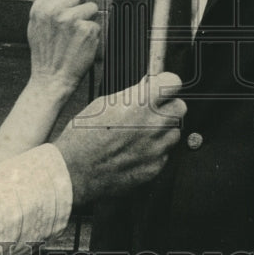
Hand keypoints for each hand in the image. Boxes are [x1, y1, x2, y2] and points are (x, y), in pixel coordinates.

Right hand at [28, 0, 99, 92]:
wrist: (51, 78)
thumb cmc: (44, 51)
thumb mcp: (35, 21)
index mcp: (41, 6)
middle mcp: (56, 10)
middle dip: (80, 1)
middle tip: (72, 17)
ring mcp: (73, 20)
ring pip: (92, 6)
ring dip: (87, 18)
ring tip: (74, 34)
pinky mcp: (88, 30)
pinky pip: (96, 22)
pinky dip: (92, 32)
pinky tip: (80, 43)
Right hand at [54, 73, 186, 205]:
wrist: (73, 171)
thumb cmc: (83, 136)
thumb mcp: (103, 103)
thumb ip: (132, 95)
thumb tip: (147, 86)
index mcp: (141, 103)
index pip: (173, 83)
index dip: (166, 84)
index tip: (162, 87)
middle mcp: (154, 124)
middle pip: (180, 107)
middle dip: (168, 106)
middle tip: (153, 111)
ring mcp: (156, 148)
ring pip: (174, 132)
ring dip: (163, 130)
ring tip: (141, 134)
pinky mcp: (155, 167)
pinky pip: (165, 154)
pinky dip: (155, 151)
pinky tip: (135, 151)